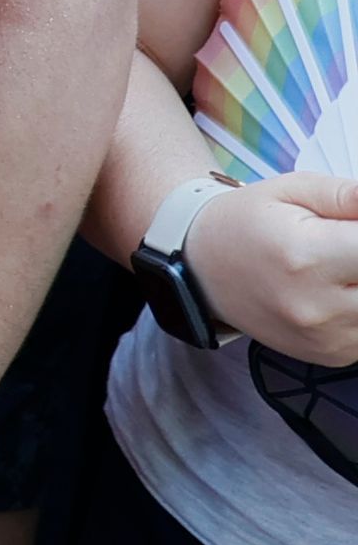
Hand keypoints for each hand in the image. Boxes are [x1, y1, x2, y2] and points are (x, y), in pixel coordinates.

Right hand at [195, 172, 357, 364]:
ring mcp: (325, 337)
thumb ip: (346, 195)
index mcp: (307, 256)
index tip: (351, 228)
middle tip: (344, 247)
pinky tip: (337, 292)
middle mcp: (317, 306)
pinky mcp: (332, 355)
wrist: (201, 268)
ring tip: (339, 268)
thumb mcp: (291, 189)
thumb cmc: (245, 222)